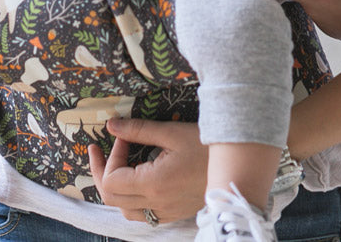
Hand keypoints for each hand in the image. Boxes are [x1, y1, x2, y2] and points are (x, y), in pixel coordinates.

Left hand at [88, 119, 207, 224]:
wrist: (239, 167)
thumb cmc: (208, 147)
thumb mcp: (172, 133)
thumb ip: (138, 130)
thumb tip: (111, 124)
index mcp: (153, 183)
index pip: (111, 179)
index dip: (109, 156)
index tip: (122, 137)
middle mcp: (156, 203)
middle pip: (110, 197)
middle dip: (101, 172)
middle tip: (100, 151)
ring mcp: (165, 212)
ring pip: (123, 210)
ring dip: (114, 189)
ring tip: (115, 167)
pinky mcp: (173, 213)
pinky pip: (141, 215)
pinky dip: (130, 200)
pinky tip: (136, 181)